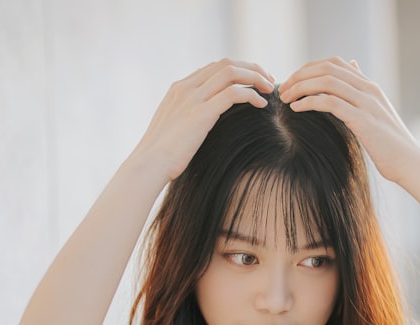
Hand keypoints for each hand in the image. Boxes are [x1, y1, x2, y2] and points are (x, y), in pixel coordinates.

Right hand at [132, 59, 273, 181]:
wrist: (148, 165)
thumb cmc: (160, 156)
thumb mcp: (173, 129)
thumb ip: (187, 118)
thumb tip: (202, 125)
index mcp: (178, 89)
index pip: (213, 67)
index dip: (238, 69)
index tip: (254, 80)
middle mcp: (185, 88)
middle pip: (226, 64)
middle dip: (252, 68)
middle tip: (268, 80)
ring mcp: (192, 98)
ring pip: (232, 72)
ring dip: (255, 77)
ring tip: (270, 89)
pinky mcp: (201, 113)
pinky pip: (234, 93)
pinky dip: (252, 95)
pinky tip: (262, 104)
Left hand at [279, 57, 419, 183]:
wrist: (409, 163)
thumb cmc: (389, 144)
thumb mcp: (375, 113)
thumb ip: (360, 92)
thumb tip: (353, 66)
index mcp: (369, 86)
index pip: (334, 63)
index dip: (308, 67)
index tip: (292, 81)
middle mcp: (368, 89)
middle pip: (327, 68)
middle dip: (300, 75)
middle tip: (283, 89)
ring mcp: (366, 103)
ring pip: (327, 81)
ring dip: (301, 87)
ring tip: (285, 98)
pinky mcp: (363, 120)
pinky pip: (330, 102)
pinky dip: (309, 102)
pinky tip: (296, 109)